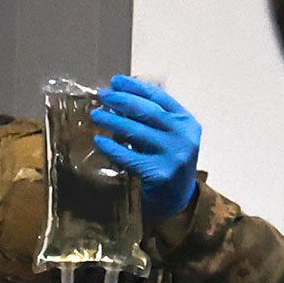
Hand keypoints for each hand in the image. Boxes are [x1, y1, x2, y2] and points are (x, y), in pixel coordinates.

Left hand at [92, 75, 200, 223]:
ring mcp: (172, 155)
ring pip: (136, 131)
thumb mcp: (170, 136)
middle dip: (121, 100)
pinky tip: (99, 140)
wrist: (178, 201)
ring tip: (96, 114)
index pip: (160, 97)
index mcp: (187, 121)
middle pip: (147, 111)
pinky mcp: (158, 174)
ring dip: (113, 121)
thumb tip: (121, 96)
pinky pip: (129, 156)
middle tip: (102, 96)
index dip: (136, 87)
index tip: (115, 81)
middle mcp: (183, 136)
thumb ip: (154, 118)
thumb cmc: (168, 163)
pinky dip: (112, 148)